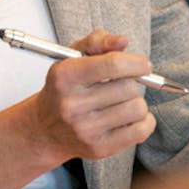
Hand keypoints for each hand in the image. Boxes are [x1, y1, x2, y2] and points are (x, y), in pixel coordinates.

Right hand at [28, 31, 157, 162]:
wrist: (45, 128)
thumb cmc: (63, 89)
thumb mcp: (72, 58)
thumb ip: (97, 42)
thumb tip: (122, 41)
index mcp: (64, 76)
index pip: (112, 65)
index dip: (136, 62)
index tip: (143, 65)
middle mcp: (71, 104)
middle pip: (128, 87)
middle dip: (132, 83)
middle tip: (121, 85)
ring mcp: (84, 129)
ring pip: (137, 109)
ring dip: (136, 102)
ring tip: (121, 102)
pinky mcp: (98, 148)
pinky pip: (141, 131)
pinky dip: (144, 122)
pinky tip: (129, 117)